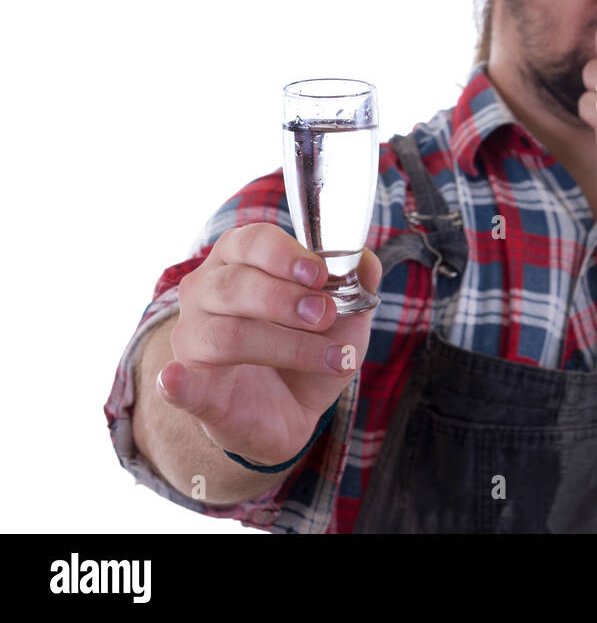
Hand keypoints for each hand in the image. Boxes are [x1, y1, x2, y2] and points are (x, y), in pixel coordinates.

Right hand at [158, 223, 378, 465]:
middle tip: (325, 315)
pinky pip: (178, 384)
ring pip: (227, 333)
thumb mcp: (345, 316)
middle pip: (234, 284)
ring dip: (287, 345)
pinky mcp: (192, 390)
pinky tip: (175, 379)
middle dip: (285, 299)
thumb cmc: (308, 347)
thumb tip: (366, 261)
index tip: (319, 273)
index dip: (284, 254)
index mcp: (239, 263)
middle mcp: (206, 295)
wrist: (293, 410)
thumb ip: (356, 284)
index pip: (249, 241)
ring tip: (334, 358)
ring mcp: (193, 342)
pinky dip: (177, 382)